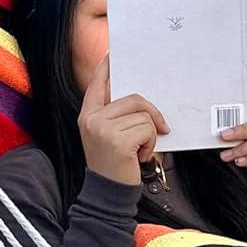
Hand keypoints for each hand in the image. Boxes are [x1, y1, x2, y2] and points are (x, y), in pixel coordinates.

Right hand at [78, 53, 169, 185]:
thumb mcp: (108, 136)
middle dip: (150, 114)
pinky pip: (147, 129)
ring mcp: (102, 128)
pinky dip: (152, 144)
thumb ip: (116, 116)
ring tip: (140, 150)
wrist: (108, 194)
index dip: (106, 67)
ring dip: (150, 134)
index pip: (97, 83)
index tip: (112, 53)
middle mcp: (91, 118)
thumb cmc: (114, 165)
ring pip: (143, 115)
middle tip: (159, 129)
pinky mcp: (117, 140)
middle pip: (133, 98)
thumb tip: (138, 99)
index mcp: (87, 114)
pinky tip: (140, 156)